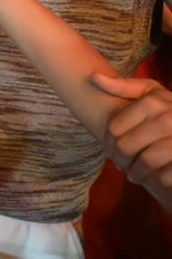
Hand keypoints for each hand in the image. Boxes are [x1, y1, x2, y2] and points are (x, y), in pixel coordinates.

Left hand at [92, 72, 171, 205]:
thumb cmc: (170, 111)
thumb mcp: (151, 93)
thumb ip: (123, 87)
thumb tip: (94, 77)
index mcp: (153, 102)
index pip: (114, 129)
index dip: (108, 143)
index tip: (111, 150)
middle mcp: (168, 118)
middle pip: (125, 147)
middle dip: (120, 160)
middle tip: (121, 166)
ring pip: (144, 162)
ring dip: (137, 173)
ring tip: (135, 174)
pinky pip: (164, 177)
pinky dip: (157, 181)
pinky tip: (154, 179)